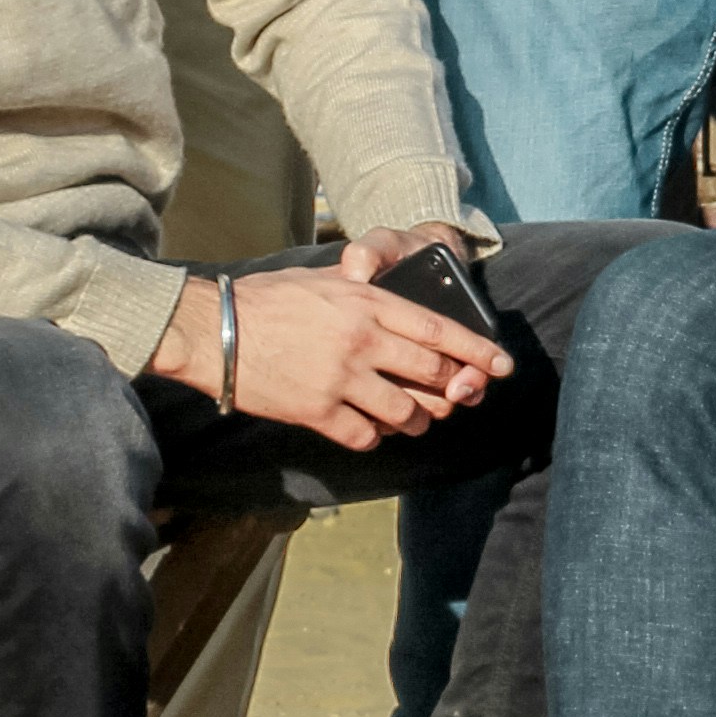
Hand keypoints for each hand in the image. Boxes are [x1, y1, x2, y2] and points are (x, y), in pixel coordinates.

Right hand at [193, 260, 515, 448]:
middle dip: (452, 390)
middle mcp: (363, 342)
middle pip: (431, 375)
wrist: (214, 331)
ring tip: (416, 420)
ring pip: (406, 412)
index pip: (440, 331)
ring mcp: (341, 379)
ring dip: (418, 420)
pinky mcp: (316, 410)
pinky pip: (365, 435)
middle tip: (456, 396)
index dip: (477, 352)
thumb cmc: (267, 299)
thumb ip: (364, 288)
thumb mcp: (325, 280)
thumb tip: (391, 289)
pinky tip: (371, 430)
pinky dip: (376, 436)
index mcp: (369, 304)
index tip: (501, 365)